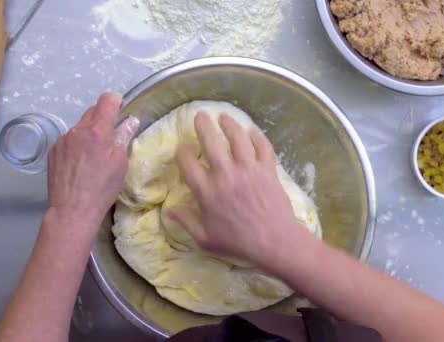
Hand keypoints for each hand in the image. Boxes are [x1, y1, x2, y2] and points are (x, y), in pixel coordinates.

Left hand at [47, 93, 138, 225]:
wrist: (72, 210)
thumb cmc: (102, 188)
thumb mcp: (120, 163)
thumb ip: (124, 137)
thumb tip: (130, 120)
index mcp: (97, 131)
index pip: (107, 100)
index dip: (116, 102)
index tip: (120, 111)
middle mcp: (77, 130)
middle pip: (92, 112)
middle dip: (103, 119)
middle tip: (111, 139)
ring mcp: (62, 140)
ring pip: (80, 127)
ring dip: (89, 133)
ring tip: (93, 156)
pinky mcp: (53, 151)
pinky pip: (68, 140)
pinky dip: (76, 145)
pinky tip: (80, 164)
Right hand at [169, 113, 301, 265]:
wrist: (274, 242)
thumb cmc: (238, 243)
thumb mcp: (205, 239)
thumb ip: (186, 221)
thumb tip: (169, 210)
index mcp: (206, 192)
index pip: (188, 164)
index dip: (182, 152)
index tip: (182, 148)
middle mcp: (225, 175)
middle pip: (210, 142)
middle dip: (203, 126)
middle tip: (200, 115)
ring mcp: (248, 170)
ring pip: (237, 138)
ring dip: (229, 124)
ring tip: (224, 117)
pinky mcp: (267, 169)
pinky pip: (262, 146)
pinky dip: (257, 136)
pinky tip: (251, 131)